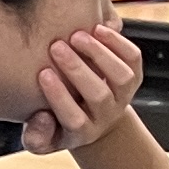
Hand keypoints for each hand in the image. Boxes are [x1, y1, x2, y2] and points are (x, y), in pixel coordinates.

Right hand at [28, 23, 146, 154]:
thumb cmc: (60, 125)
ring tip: (76, 35)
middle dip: (77, 69)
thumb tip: (41, 117)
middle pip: (98, 95)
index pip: (73, 119)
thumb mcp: (41, 140)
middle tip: (56, 47)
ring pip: (121, 77)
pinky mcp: (134, 77)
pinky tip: (97, 28)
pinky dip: (118, 42)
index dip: (59, 96)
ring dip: (99, 53)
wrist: (94, 119)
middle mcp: (107, 115)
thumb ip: (35, 136)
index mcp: (83, 132)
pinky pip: (133, 59)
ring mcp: (124, 96)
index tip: (43, 74)